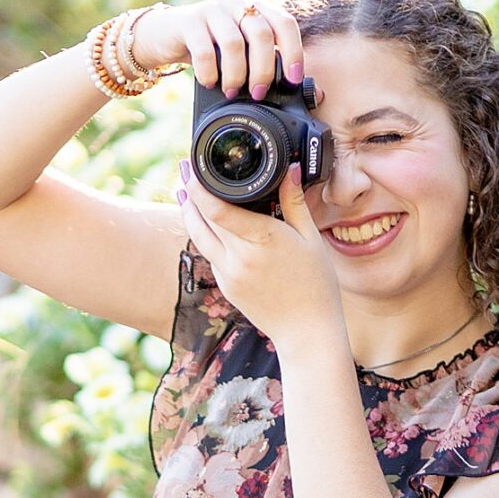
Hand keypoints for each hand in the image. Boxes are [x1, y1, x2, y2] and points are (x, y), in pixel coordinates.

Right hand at [129, 0, 305, 97]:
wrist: (163, 36)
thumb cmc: (207, 48)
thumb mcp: (237, 53)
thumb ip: (261, 62)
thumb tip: (300, 90)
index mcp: (255, 8)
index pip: (285, 22)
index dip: (294, 51)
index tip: (292, 78)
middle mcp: (237, 4)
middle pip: (262, 34)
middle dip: (263, 69)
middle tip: (257, 92)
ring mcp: (212, 9)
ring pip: (234, 43)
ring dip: (236, 74)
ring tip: (231, 91)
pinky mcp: (188, 20)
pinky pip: (204, 50)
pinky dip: (209, 73)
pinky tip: (208, 83)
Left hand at [177, 157, 347, 355]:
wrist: (307, 330)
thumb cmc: (316, 284)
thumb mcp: (310, 238)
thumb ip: (294, 202)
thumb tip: (288, 169)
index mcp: (263, 239)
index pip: (217, 209)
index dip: (198, 186)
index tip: (192, 167)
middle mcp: (239, 257)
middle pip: (202, 219)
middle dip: (190, 192)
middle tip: (184, 168)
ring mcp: (229, 274)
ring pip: (199, 237)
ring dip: (188, 212)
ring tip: (183, 191)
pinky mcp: (226, 286)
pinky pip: (210, 254)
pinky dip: (205, 235)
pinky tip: (206, 222)